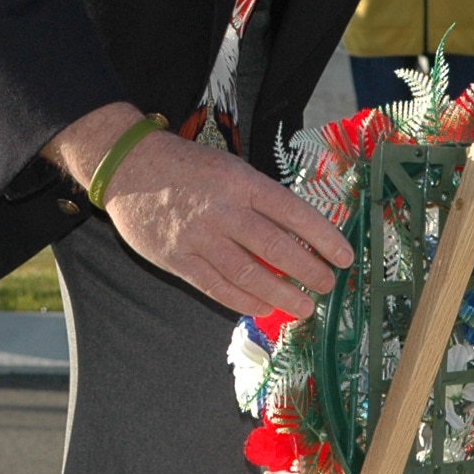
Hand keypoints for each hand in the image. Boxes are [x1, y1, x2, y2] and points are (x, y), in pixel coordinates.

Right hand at [44, 103, 352, 318]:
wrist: (129, 166)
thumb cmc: (188, 166)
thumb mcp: (229, 168)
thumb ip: (259, 198)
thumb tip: (299, 234)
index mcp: (241, 181)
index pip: (292, 212)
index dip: (323, 238)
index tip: (345, 256)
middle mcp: (223, 209)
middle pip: (275, 247)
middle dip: (308, 271)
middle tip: (327, 285)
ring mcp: (198, 236)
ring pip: (248, 274)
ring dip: (281, 294)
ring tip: (304, 306)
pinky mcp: (177, 258)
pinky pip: (216, 286)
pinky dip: (242, 300)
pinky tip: (262, 307)